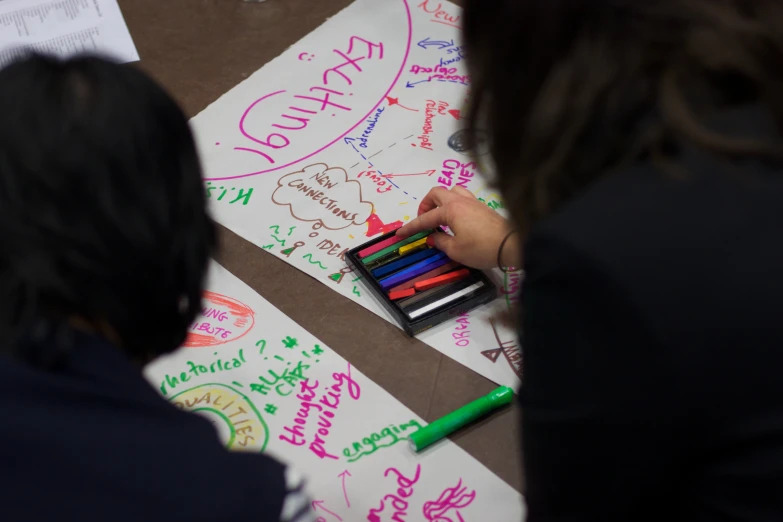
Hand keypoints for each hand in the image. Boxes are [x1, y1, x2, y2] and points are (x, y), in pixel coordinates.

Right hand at [396, 186, 520, 268]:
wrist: (512, 245)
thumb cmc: (482, 248)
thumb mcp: (456, 250)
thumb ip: (441, 242)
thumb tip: (433, 237)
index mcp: (450, 210)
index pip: (425, 218)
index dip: (411, 227)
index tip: (400, 234)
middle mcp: (461, 200)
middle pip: (437, 193)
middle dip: (426, 205)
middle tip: (424, 221)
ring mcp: (474, 202)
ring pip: (452, 191)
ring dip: (442, 201)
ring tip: (440, 217)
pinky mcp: (483, 207)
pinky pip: (463, 198)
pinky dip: (454, 204)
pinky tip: (456, 219)